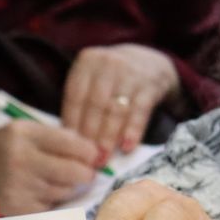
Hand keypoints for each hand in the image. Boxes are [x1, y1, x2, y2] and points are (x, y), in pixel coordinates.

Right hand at [0, 122, 103, 215]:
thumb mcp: (21, 130)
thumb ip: (56, 137)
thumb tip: (93, 152)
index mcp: (23, 134)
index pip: (75, 144)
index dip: (90, 152)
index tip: (93, 156)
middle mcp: (20, 160)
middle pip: (77, 173)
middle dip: (85, 173)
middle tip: (81, 173)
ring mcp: (18, 188)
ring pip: (66, 192)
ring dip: (66, 188)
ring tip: (49, 181)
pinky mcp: (16, 210)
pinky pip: (50, 208)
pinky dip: (50, 202)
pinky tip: (36, 194)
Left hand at [61, 44, 178, 154]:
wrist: (149, 61)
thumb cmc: (113, 78)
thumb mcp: (93, 78)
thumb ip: (81, 101)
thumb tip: (70, 139)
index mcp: (87, 62)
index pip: (75, 96)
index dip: (72, 123)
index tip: (70, 147)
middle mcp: (108, 64)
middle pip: (95, 104)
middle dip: (90, 135)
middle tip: (86, 158)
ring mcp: (130, 73)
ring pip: (116, 110)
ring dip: (108, 137)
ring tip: (103, 158)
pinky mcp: (149, 85)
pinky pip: (139, 112)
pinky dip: (132, 131)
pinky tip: (127, 147)